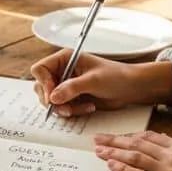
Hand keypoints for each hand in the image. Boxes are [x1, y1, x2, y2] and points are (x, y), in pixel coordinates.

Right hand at [30, 49, 171, 116]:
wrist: (131, 88)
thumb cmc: (116, 76)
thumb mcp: (93, 80)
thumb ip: (71, 88)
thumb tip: (52, 97)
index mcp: (64, 59)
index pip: (40, 69)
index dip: (43, 83)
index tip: (53, 96)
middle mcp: (62, 71)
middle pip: (41, 88)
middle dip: (53, 101)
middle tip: (67, 109)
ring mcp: (66, 85)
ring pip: (51, 101)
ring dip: (64, 108)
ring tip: (82, 108)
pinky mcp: (72, 97)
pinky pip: (63, 108)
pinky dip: (73, 111)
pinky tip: (88, 107)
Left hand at [93, 130, 171, 170]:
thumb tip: (163, 141)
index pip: (150, 136)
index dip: (130, 135)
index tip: (117, 136)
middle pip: (138, 143)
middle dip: (115, 140)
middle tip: (98, 139)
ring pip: (135, 156)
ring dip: (113, 152)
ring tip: (98, 151)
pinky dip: (122, 169)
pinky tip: (111, 166)